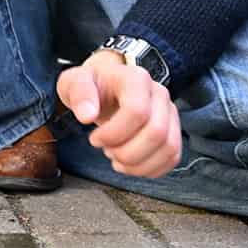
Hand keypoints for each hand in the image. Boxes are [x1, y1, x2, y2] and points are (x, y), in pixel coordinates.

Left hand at [57, 50, 180, 177]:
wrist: (107, 85)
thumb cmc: (92, 85)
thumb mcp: (74, 82)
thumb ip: (79, 94)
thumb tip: (87, 115)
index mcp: (136, 79)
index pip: (137, 111)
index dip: (114, 133)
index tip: (95, 139)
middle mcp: (159, 94)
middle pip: (156, 132)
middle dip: (127, 152)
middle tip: (107, 150)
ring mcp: (169, 112)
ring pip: (168, 148)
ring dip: (139, 163)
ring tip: (117, 158)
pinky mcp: (173, 130)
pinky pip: (173, 157)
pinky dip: (150, 169)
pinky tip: (130, 165)